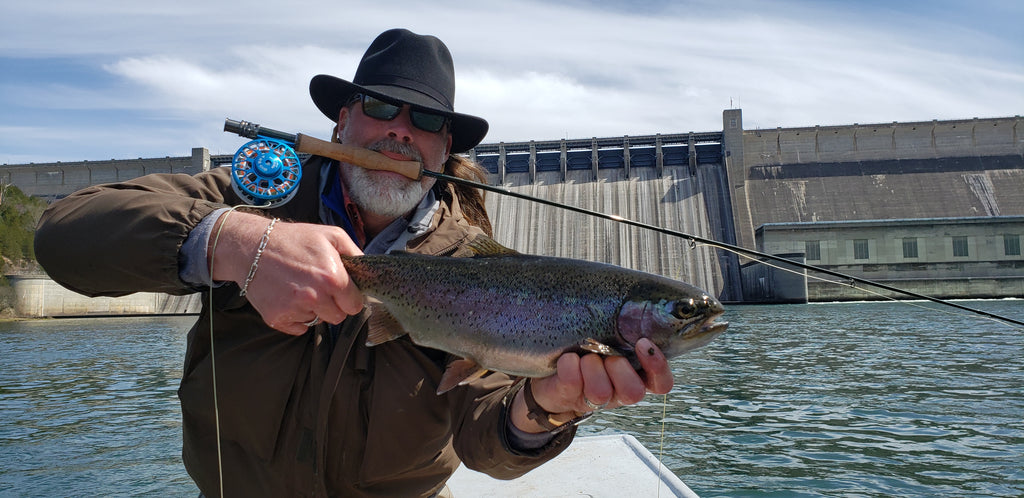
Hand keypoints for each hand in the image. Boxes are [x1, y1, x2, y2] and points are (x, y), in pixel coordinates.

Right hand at [209, 211, 364, 334]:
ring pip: (317, 322)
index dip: (349, 298)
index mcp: (332, 278)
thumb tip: (370, 272)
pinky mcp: (277, 318)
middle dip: (333, 305)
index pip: (355, 306)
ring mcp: (295, 309)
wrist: (251, 246)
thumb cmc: (294, 239)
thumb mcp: (331, 235)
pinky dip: (296, 317)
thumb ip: (355, 253)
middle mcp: (315, 297)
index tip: (341, 290)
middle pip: (338, 317)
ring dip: (313, 310)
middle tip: (319, 287)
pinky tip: (288, 297)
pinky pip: (298, 328)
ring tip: (300, 288)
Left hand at [510, 338, 673, 432]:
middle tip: (607, 354)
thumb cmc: (592, 343)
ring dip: (593, 368)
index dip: (657, 367)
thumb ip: (628, 325)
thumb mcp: (613, 333)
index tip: (643, 343)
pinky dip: (570, 366)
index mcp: (637, 376)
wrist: (553, 368)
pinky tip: (567, 358)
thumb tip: (636, 303)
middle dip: (619, 368)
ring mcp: (593, 399)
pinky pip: (572, 384)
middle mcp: (619, 392)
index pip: (661, 383)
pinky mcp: (567, 397)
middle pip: (633, 392)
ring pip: (601, 392)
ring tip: (585, 356)